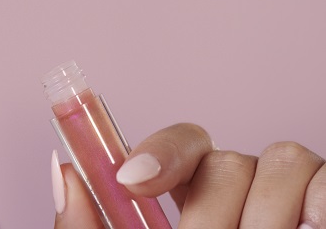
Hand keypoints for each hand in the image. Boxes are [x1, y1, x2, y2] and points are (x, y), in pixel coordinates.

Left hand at [53, 123, 325, 227]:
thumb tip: (65, 172)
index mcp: (196, 202)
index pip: (184, 147)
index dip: (160, 152)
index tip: (131, 182)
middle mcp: (246, 196)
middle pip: (226, 160)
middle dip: (206, 214)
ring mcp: (294, 206)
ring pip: (281, 161)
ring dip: (260, 218)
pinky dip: (318, 206)